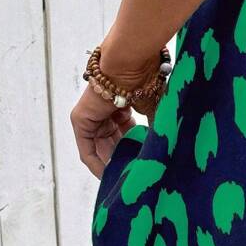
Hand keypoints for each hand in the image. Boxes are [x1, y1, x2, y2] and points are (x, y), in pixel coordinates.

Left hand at [71, 41, 161, 177]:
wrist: (130, 64)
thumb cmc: (146, 81)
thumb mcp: (154, 110)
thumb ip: (154, 128)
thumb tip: (164, 148)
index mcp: (121, 104)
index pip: (126, 133)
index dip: (134, 150)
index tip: (143, 166)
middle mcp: (105, 110)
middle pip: (113, 142)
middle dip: (123, 160)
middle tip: (133, 178)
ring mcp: (91, 115)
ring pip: (101, 148)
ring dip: (112, 165)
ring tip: (125, 181)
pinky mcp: (81, 119)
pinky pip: (87, 149)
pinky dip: (97, 163)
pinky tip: (110, 177)